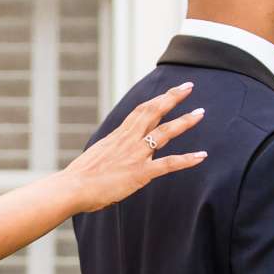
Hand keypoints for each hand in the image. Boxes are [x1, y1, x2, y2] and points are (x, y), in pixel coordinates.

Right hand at [63, 82, 208, 211]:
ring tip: (200, 113)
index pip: (141, 111)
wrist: (72, 187)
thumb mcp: (97, 156)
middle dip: (173, 98)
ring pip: (165, 132)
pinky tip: (202, 156)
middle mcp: (128, 140)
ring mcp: (135, 154)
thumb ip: (111, 151)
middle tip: (189, 86)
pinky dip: (187, 159)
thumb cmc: (80, 177)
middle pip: (154, 112)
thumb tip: (114, 153)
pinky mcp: (140, 173)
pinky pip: (169, 164)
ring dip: (184, 121)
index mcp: (118, 135)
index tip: (169, 91)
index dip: (157, 99)